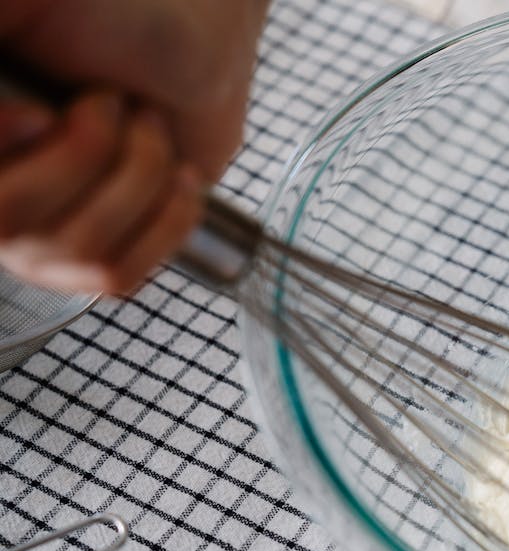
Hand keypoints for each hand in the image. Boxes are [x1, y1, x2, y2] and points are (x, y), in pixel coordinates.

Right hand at [0, 0, 268, 293]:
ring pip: (78, 246)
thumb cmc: (112, 15)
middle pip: (8, 218)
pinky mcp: (95, 262)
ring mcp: (35, 237)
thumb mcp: (26, 4)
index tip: (39, 116)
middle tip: (111, 104)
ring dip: (137, 173)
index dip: (0, 145)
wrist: (198, 47)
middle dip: (83, 153)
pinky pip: (116, 273)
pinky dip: (165, 218)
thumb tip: (6, 117)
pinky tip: (176, 175)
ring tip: (149, 128)